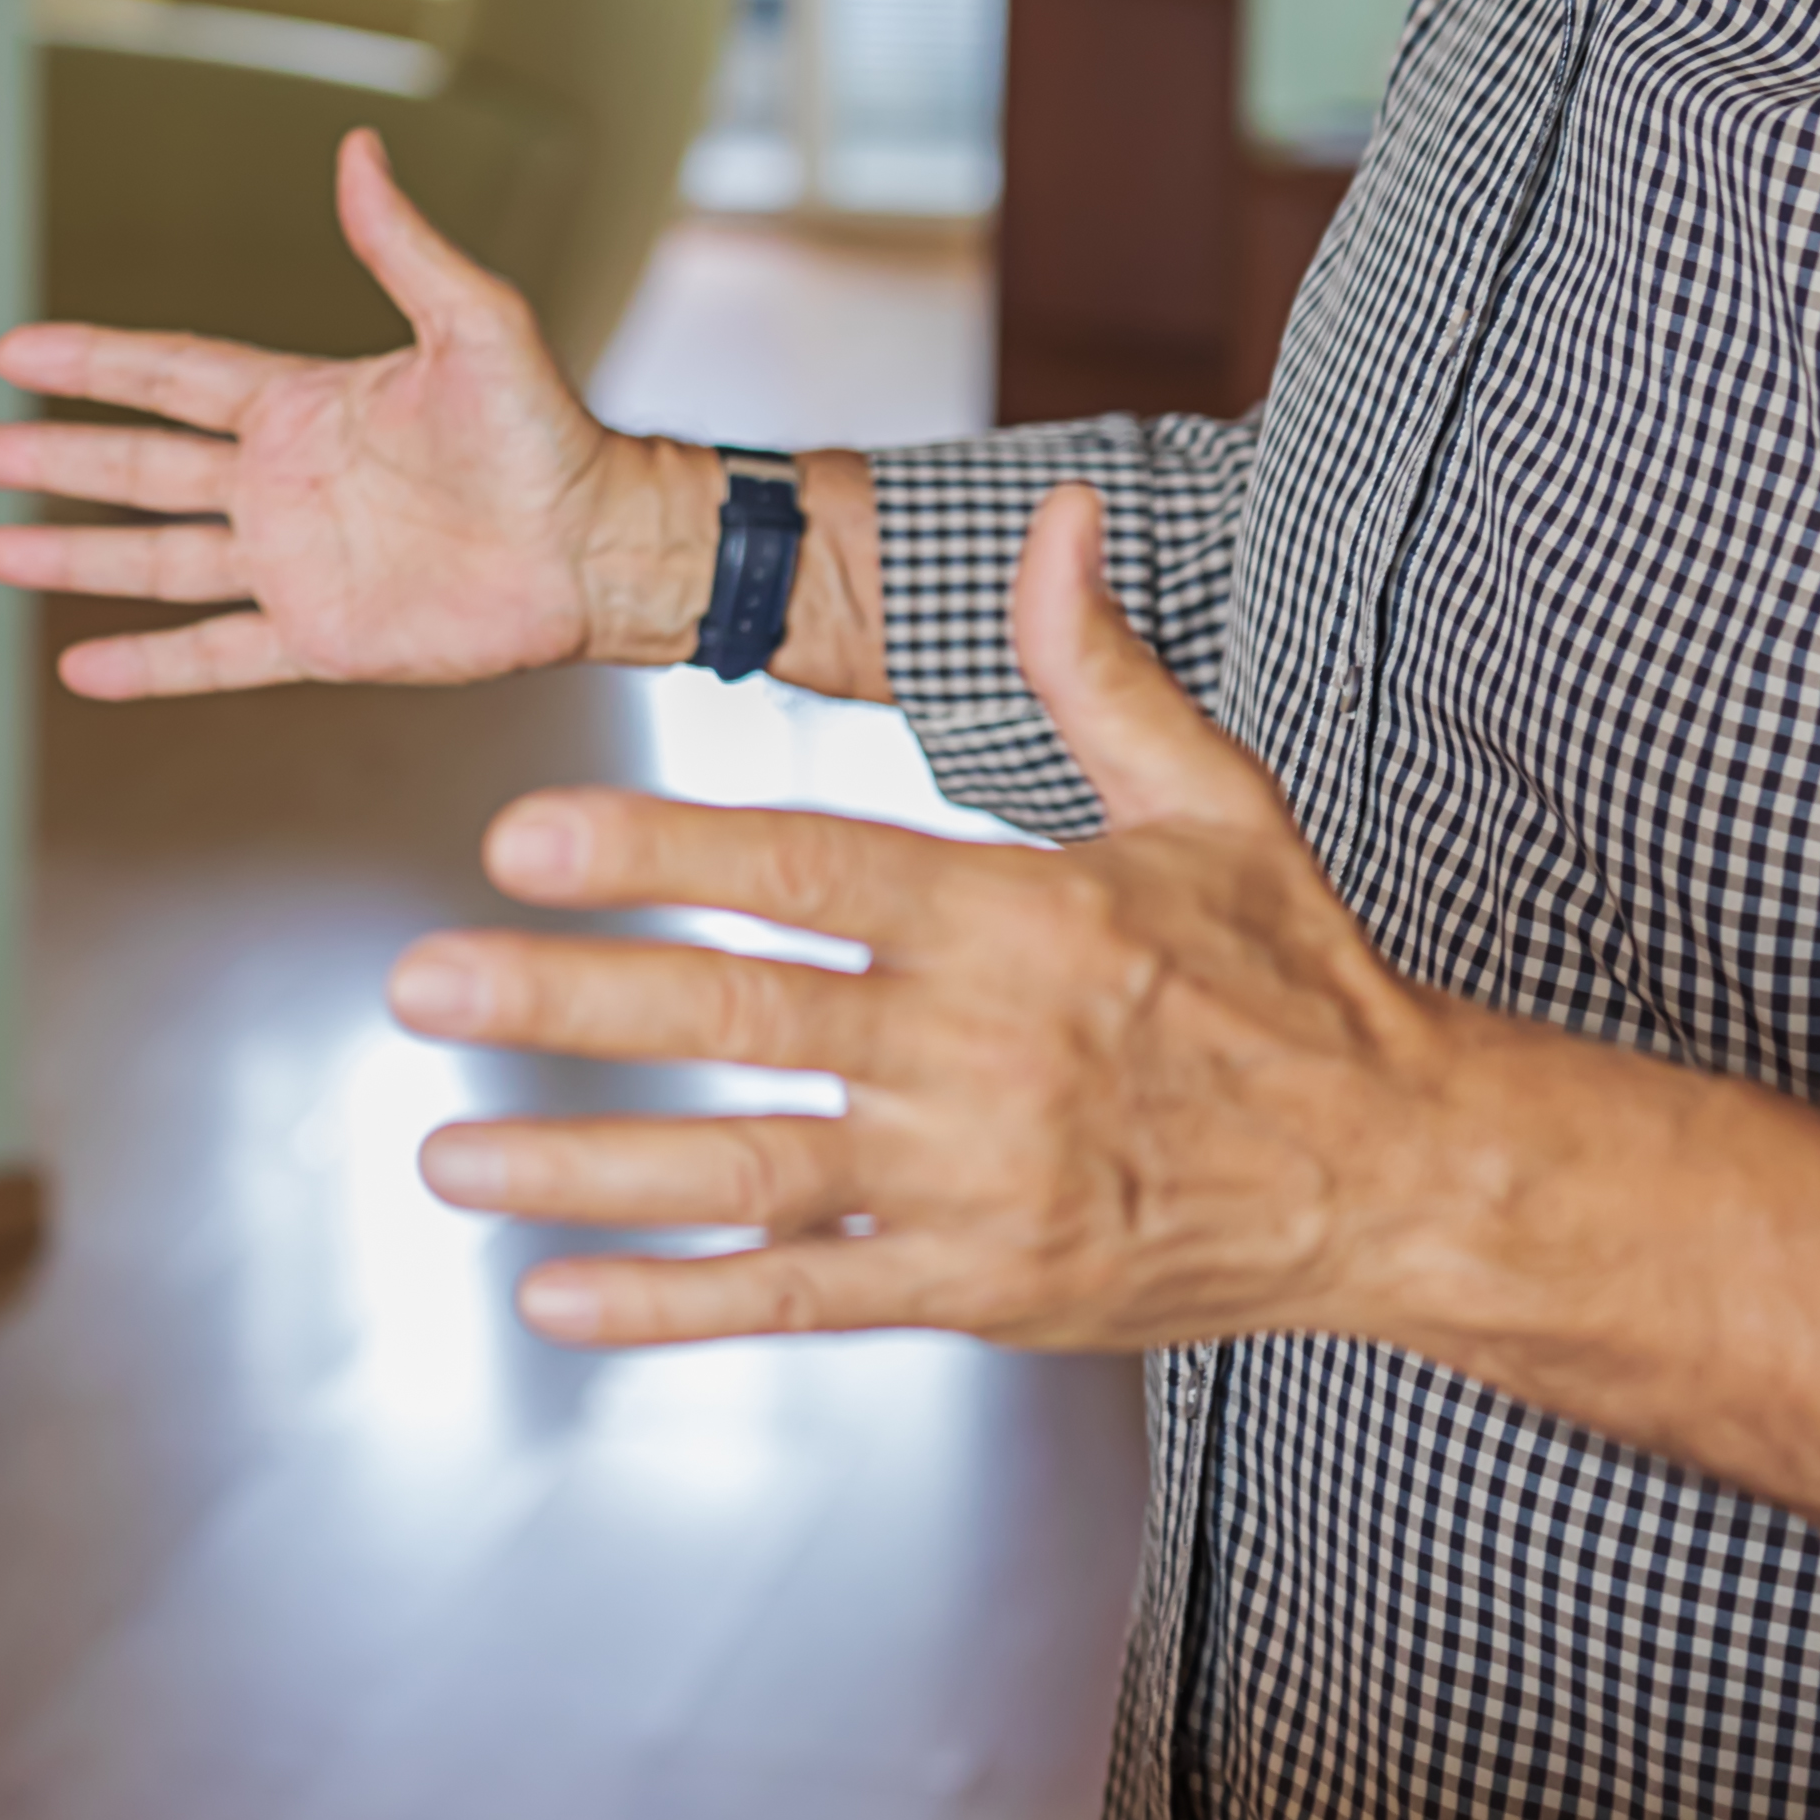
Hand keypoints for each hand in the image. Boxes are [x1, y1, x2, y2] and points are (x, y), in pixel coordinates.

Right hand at [0, 131, 702, 696]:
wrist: (597, 546)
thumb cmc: (548, 431)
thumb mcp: (476, 322)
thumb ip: (403, 247)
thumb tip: (359, 149)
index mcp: (307, 404)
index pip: (174, 375)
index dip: (95, 362)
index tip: (15, 351)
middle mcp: (284, 483)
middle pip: (143, 466)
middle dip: (59, 456)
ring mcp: (294, 563)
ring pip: (160, 559)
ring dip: (79, 560)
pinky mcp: (321, 638)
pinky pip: (218, 652)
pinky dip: (152, 666)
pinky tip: (83, 670)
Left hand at [375, 488, 1819, 1604]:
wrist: (1399, 1170)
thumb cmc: (1292, 970)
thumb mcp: (1212, 797)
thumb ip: (1100, 666)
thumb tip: (1059, 516)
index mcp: (1020, 919)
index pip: (806, 871)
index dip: (658, 852)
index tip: (518, 832)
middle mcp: (983, 1055)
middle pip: (740, 1021)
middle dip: (566, 1000)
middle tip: (420, 982)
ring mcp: (975, 1185)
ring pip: (746, 1169)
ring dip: (584, 1162)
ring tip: (444, 1148)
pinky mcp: (980, 1292)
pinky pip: (803, 1297)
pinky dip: (676, 1303)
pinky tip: (554, 1297)